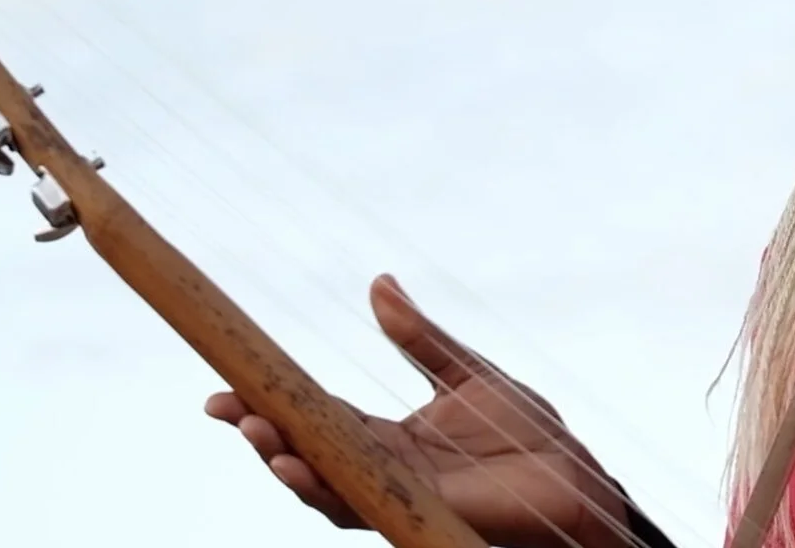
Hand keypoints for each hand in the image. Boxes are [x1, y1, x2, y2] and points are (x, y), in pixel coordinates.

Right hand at [204, 275, 631, 547]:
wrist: (570, 473)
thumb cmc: (528, 429)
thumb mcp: (464, 372)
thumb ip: (417, 336)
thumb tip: (378, 283)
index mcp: (388, 438)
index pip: (316, 419)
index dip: (272, 402)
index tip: (226, 381)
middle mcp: (382, 470)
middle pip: (306, 451)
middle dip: (261, 431)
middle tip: (224, 405)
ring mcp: (394, 494)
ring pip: (320, 483)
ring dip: (282, 458)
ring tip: (254, 429)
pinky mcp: (413, 511)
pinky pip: (356, 504)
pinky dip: (321, 485)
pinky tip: (295, 463)